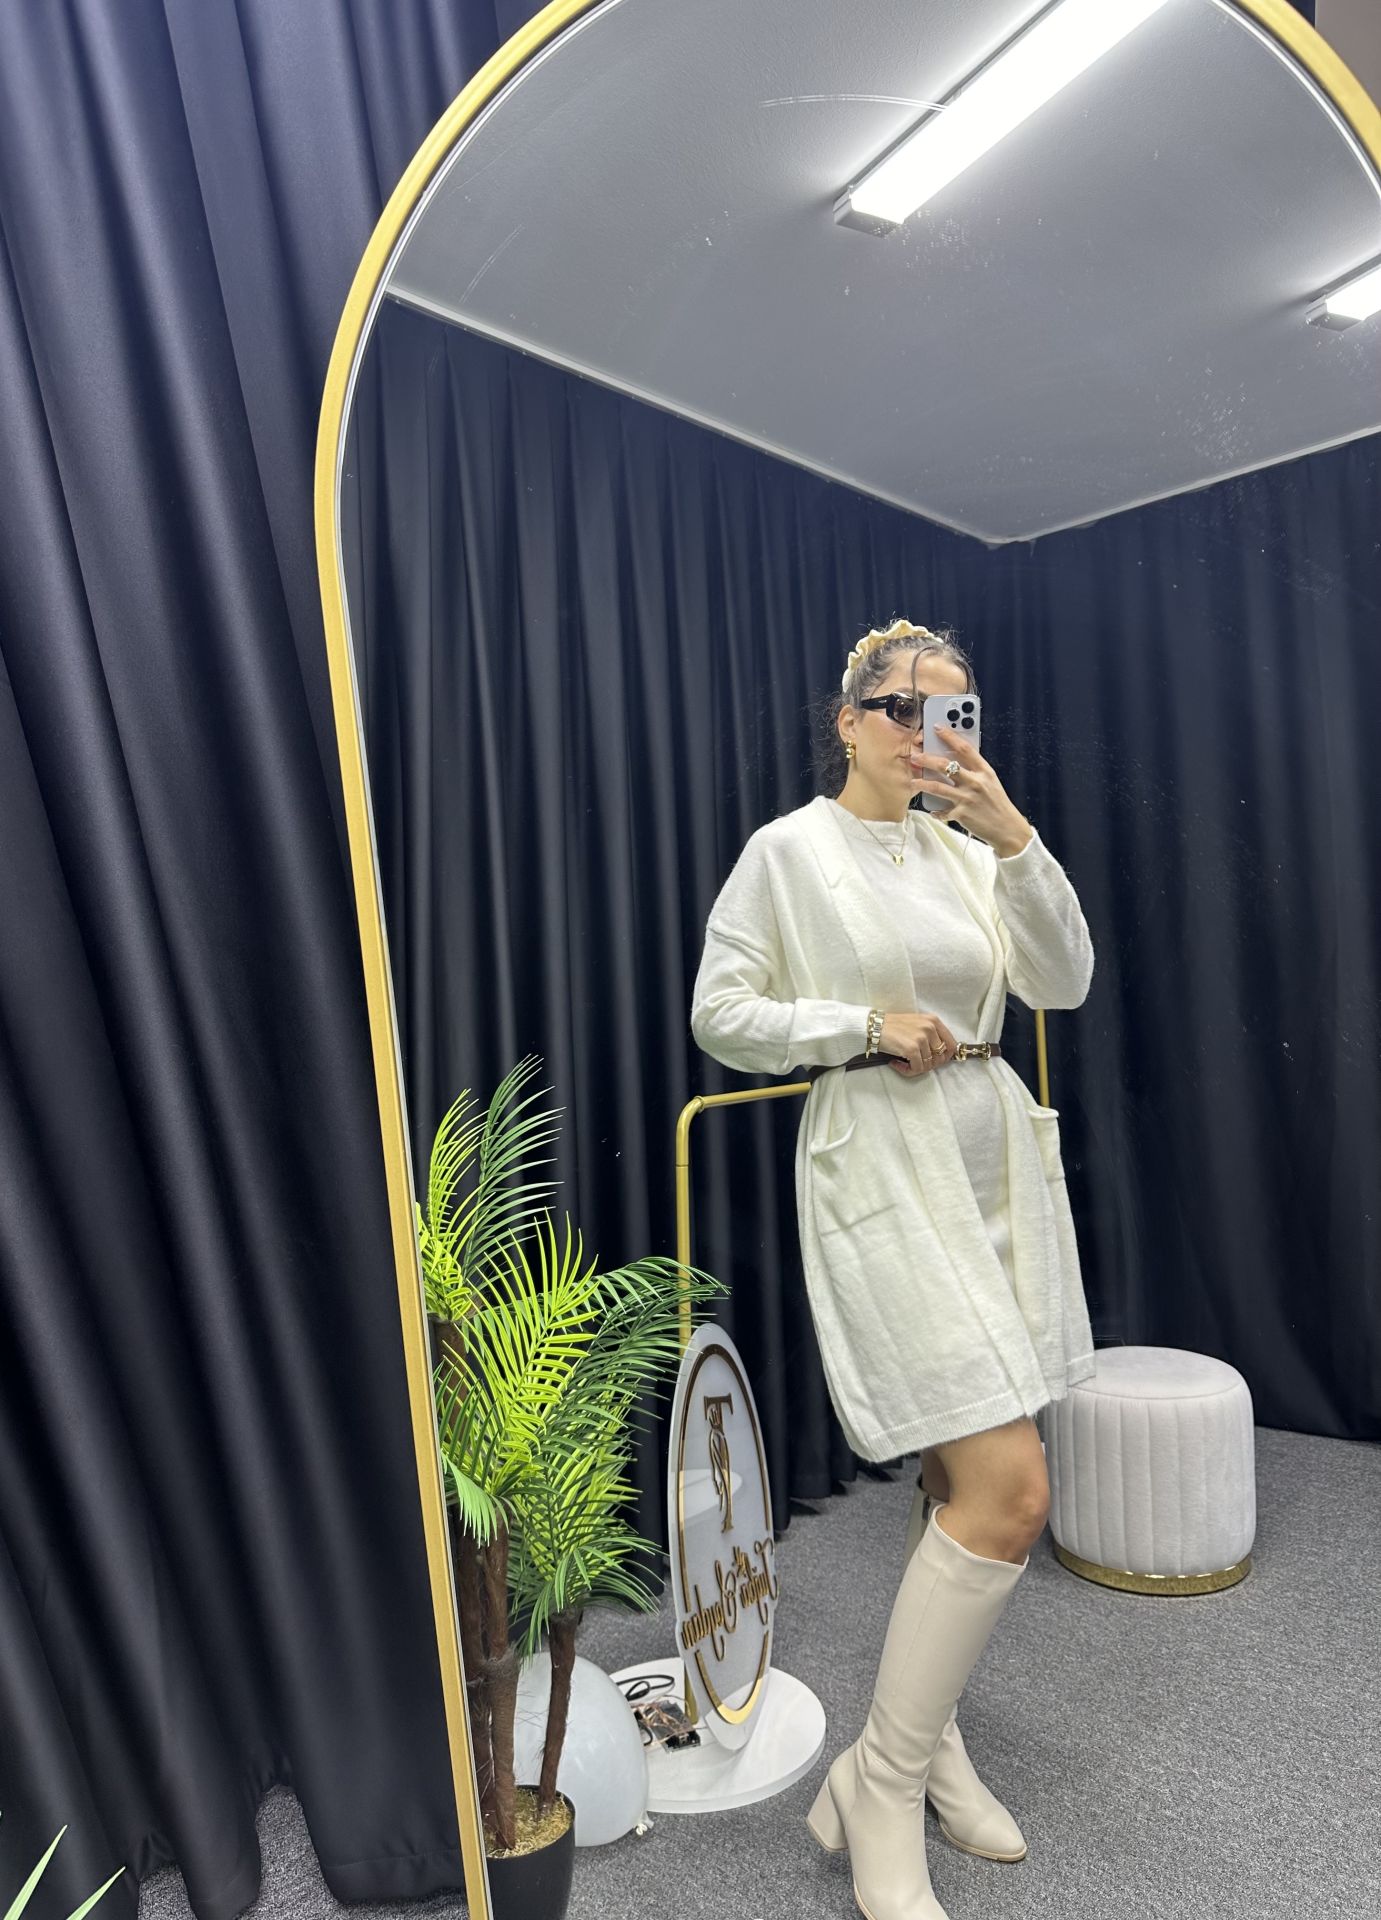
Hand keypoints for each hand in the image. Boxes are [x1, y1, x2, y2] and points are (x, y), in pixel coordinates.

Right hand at [880, 1012, 958, 1075]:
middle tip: (915, 1063)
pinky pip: (917, 1068)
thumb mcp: (917, 1024)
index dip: (945, 1056)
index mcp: (934, 1021)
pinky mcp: (912, 1049)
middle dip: (928, 1064)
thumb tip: (941, 1055)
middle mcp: (930, 1028)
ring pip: (928, 1065)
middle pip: (940, 1057)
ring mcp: (921, 1038)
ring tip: (903, 1063)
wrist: (873, 1026)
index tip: (935, 1060)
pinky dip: (907, 1071)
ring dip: (915, 1068)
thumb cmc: (893, 1026)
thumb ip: (931, 1035)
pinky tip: (896, 1064)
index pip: (952, 1044)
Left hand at [913, 725, 1032, 857]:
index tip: (937, 728)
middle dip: (927, 759)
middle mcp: (975, 782)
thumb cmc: (998, 804)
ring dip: (922, 783)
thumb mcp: (991, 782)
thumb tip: (955, 760)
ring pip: (938, 787)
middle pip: (945, 765)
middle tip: (915, 756)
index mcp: (984, 771)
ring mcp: (967, 798)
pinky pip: (942, 811)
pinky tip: (933, 811)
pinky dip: (936, 812)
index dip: (949, 736)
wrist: (1007, 828)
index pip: (964, 748)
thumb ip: (975, 771)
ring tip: (912, 781)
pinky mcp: (961, 814)